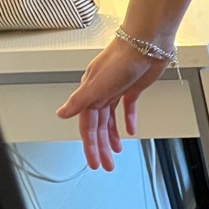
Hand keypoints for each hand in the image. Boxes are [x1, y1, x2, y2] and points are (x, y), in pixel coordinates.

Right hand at [56, 37, 169, 170]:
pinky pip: (127, 108)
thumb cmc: (122, 58)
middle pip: (98, 126)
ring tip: (116, 152)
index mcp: (90, 93)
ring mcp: (116, 91)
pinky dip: (128, 120)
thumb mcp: (96, 84)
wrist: (146, 44)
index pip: (88, 126)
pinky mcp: (132, 89)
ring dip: (112, 137)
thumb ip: (80, 101)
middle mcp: (101, 92)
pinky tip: (131, 131)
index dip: (90, 146)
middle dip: (101, 147)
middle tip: (106, 164)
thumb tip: (62, 114)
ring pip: (111, 120)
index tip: (93, 161)